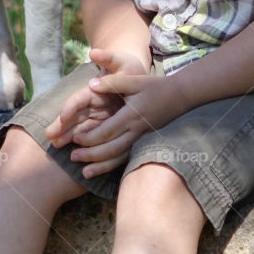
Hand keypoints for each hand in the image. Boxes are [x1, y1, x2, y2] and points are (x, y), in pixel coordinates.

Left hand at [64, 50, 189, 176]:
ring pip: (119, 157)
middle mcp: (136, 130)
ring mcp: (141, 139)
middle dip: (91, 155)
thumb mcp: (134, 81)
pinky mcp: (143, 143)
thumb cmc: (154, 86)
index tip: (75, 139)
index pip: (108, 131)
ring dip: (101, 166)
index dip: (90, 137)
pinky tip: (101, 171)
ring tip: (84, 173)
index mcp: (131, 115)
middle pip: (111, 148)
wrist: (180, 96)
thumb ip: (112, 83)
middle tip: (72, 157)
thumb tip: (91, 85)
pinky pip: (127, 158)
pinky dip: (113, 166)